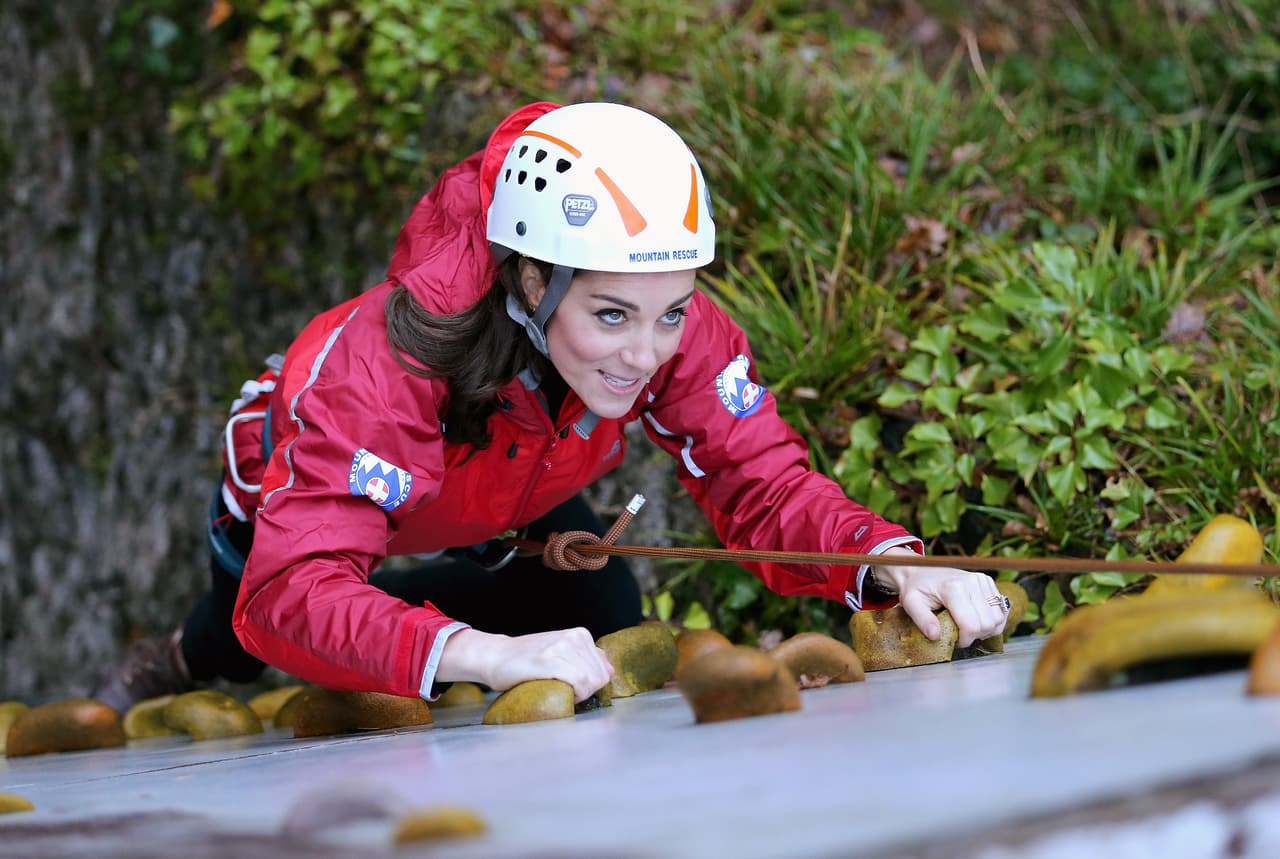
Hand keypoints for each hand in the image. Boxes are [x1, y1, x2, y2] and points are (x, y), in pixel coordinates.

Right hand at [436, 627, 613, 701]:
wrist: (496, 656)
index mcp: (581, 635)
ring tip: (557, 687)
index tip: (573, 687)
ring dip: (578, 693)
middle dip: (586, 691)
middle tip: (563, 689)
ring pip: (591, 682)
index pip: (605, 670)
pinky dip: (573, 693)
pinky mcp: (550, 660)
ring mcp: (562, 647)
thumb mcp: (562, 651)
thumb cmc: (528, 659)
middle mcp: (574, 637)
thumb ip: (586, 657)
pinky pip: (578, 683)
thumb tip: (610, 669)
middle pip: (600, 678)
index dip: (590, 685)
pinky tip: (556, 689)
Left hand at [872, 548, 1007, 647]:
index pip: (971, 625)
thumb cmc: (916, 588)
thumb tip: (935, 636)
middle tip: (960, 634)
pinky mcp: (988, 581)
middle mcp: (972, 582)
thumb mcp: (911, 604)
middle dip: (975, 636)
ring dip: (986, 629)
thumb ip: (922, 620)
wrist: (921, 570)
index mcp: (953, 588)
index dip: (965, 640)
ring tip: (968, 628)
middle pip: (987, 624)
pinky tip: (978, 620)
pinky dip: (993, 620)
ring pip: (998, 618)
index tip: (955, 640)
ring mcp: (982, 580)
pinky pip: (1001, 609)